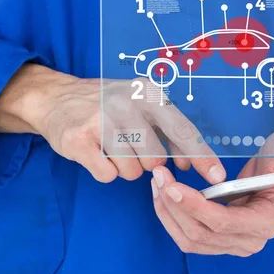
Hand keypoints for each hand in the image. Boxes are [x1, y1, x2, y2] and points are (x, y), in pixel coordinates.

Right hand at [0, 64, 225, 183]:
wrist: (55, 97)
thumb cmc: (106, 105)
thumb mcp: (141, 106)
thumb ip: (169, 134)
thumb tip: (190, 165)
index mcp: (148, 94)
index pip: (183, 131)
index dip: (203, 157)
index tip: (218, 179)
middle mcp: (127, 103)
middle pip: (156, 160)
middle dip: (146, 164)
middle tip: (129, 147)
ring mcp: (101, 120)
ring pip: (132, 171)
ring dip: (124, 168)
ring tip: (110, 147)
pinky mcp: (78, 139)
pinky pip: (107, 175)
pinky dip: (104, 171)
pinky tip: (96, 153)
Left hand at [151, 127, 273, 256]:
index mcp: (267, 223)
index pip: (222, 222)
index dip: (194, 207)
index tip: (171, 186)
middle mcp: (250, 240)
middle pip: (200, 234)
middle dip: (174, 206)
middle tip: (158, 177)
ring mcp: (234, 243)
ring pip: (190, 239)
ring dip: (168, 213)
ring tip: (157, 184)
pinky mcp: (221, 238)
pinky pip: (189, 236)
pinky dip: (172, 217)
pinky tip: (163, 195)